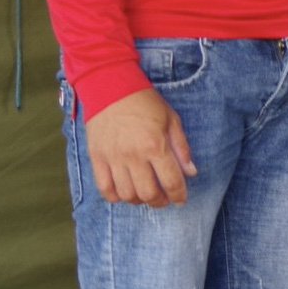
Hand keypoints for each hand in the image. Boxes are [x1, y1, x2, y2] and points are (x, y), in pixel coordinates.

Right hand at [85, 87, 195, 206]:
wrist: (110, 87)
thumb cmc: (145, 102)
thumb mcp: (171, 119)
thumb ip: (181, 147)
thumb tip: (191, 172)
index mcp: (155, 145)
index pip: (171, 181)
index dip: (179, 195)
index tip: (181, 198)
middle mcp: (133, 155)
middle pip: (148, 194)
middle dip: (160, 201)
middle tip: (164, 199)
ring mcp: (113, 158)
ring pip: (127, 195)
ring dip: (139, 200)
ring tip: (145, 195)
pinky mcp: (97, 158)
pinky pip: (104, 188)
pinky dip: (115, 196)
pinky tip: (125, 192)